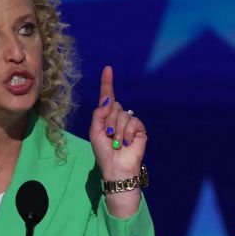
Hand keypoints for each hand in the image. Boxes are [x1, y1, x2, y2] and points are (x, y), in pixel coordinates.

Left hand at [88, 65, 146, 182]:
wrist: (116, 167)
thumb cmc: (103, 152)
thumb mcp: (95, 132)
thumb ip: (99, 114)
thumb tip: (108, 100)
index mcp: (106, 116)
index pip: (107, 96)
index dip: (107, 82)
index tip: (108, 68)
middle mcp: (118, 116)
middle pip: (115, 106)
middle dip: (110, 121)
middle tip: (109, 136)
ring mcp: (129, 122)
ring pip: (124, 115)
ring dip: (118, 131)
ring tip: (117, 143)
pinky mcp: (140, 129)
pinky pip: (133, 122)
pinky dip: (128, 133)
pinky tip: (126, 143)